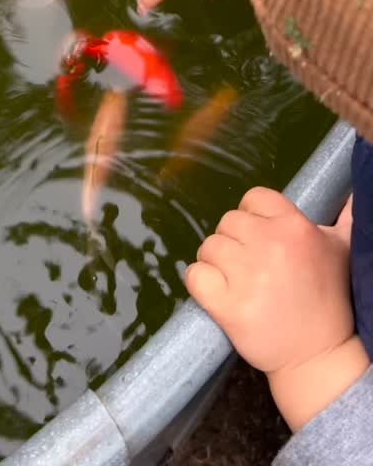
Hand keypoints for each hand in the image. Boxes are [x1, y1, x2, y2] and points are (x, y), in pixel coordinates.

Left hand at [186, 187, 368, 430]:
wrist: (318, 356)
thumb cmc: (329, 299)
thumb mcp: (341, 250)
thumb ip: (345, 216)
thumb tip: (353, 191)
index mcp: (295, 226)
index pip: (253, 198)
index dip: (253, 217)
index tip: (261, 239)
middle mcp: (270, 245)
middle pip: (227, 222)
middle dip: (234, 242)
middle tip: (249, 267)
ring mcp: (248, 276)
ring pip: (208, 248)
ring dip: (216, 263)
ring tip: (236, 282)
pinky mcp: (228, 306)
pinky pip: (194, 276)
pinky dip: (200, 284)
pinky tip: (218, 294)